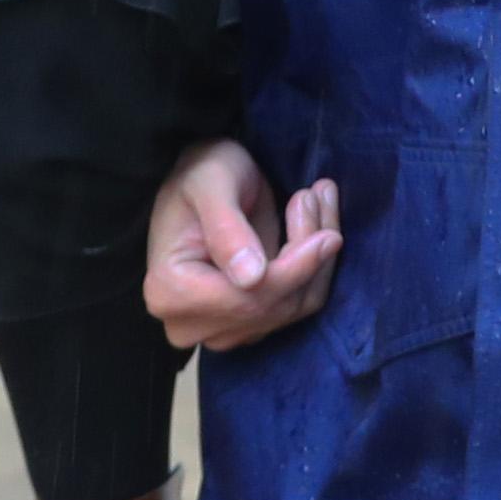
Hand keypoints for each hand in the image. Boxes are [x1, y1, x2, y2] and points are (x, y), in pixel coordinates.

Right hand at [144, 141, 344, 352]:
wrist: (203, 179)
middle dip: (310, 256)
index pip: (248, 301)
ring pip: (294, 307)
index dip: (295, 271)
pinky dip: (315, 266)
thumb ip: (227, 229)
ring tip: (316, 200)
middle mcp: (189, 324)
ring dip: (319, 258)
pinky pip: (296, 304)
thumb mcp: (211, 182)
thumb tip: (251, 279)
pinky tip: (317, 224)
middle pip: (275, 308)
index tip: (330, 235)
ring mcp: (219, 330)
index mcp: (170, 293)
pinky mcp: (247, 324)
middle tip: (316, 196)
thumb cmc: (200, 169)